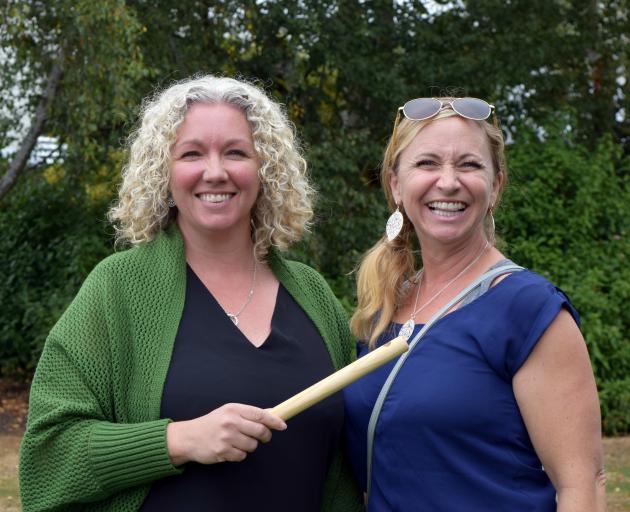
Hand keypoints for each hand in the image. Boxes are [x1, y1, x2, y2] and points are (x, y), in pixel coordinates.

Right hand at [166, 403, 286, 465]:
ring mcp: (226, 437)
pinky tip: (230, 449)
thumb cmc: (212, 423)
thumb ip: (248, 413)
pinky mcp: (222, 451)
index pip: (260, 414)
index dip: (274, 421)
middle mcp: (231, 422)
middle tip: (264, 437)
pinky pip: (242, 456)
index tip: (283, 425)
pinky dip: (240, 454)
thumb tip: (271, 414)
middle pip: (260, 431)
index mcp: (234, 409)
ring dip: (250, 446)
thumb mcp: (228, 412)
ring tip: (239, 441)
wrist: (189, 437)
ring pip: (252, 445)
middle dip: (265, 436)